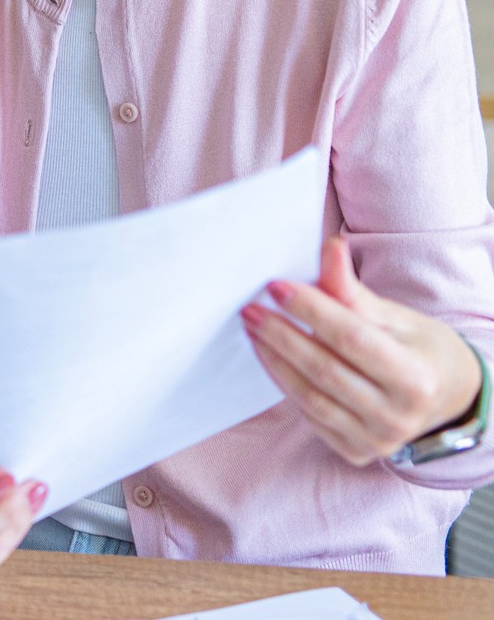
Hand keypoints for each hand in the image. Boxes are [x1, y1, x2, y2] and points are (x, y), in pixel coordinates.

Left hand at [243, 235, 484, 466]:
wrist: (446, 398)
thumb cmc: (420, 350)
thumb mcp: (396, 317)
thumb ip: (354, 291)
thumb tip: (329, 247)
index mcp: (417, 378)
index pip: (352, 338)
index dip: (312, 310)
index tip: (275, 286)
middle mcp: (399, 416)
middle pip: (325, 369)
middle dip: (281, 335)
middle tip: (250, 309)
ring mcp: (377, 440)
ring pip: (311, 397)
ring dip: (275, 360)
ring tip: (253, 330)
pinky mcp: (355, 451)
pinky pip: (310, 416)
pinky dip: (286, 384)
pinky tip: (270, 357)